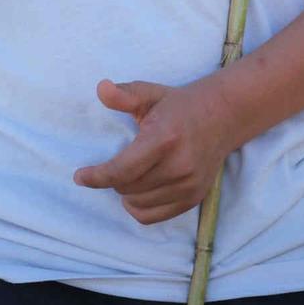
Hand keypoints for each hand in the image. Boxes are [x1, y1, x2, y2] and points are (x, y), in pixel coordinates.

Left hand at [71, 77, 242, 224]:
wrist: (223, 116)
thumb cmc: (179, 105)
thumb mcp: (150, 93)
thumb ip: (124, 95)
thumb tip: (101, 88)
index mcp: (164, 138)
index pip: (122, 170)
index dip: (96, 177)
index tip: (79, 176)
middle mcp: (179, 165)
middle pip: (127, 188)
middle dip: (111, 179)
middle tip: (111, 165)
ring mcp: (189, 185)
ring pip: (138, 204)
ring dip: (124, 193)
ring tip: (125, 176)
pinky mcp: (194, 198)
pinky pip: (153, 216)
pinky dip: (138, 208)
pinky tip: (136, 192)